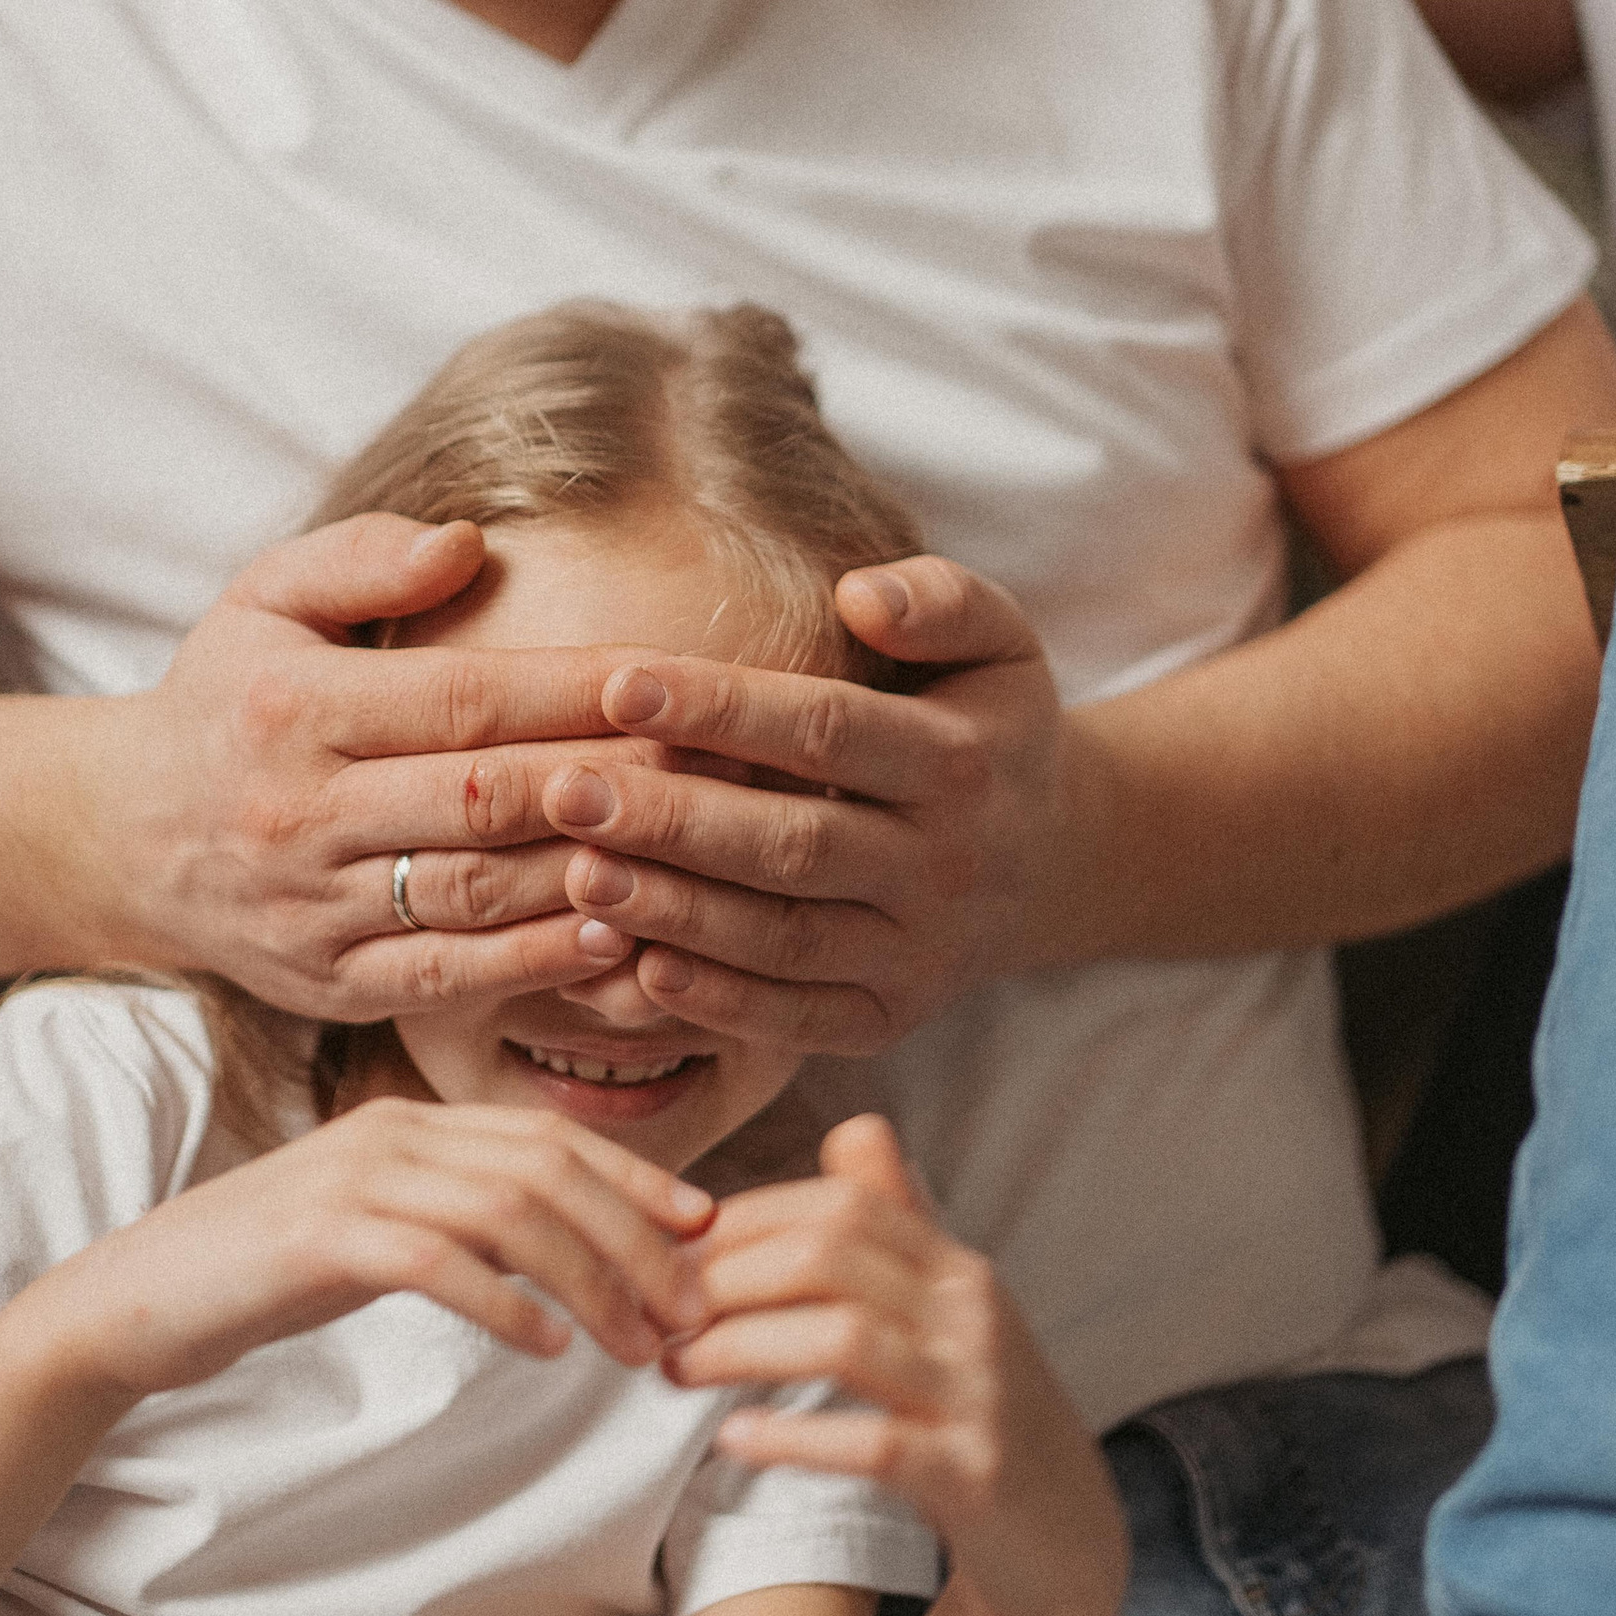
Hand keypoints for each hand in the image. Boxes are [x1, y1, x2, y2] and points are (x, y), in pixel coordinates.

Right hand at [43, 1095, 719, 1405]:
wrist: (131, 1302)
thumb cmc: (263, 1275)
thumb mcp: (377, 1233)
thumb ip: (459, 1225)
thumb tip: (561, 1258)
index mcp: (413, 1122)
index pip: (555, 1135)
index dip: (643, 1180)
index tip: (708, 1236)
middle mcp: (393, 1132)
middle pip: (550, 1167)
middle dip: (636, 1238)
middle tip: (691, 1312)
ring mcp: (354, 1178)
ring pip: (510, 1210)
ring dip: (591, 1279)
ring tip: (637, 1344)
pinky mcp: (318, 1237)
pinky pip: (436, 1259)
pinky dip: (503, 1301)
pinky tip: (547, 1347)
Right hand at [87, 512, 659, 1020]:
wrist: (123, 837)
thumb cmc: (229, 700)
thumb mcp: (264, 599)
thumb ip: (362, 556)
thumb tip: (469, 542)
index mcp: (293, 707)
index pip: (463, 697)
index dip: (577, 690)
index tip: (675, 678)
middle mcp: (298, 813)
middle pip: (484, 797)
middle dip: (610, 780)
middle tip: (722, 767)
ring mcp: (313, 909)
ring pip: (476, 893)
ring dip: (590, 873)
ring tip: (695, 853)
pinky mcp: (329, 984)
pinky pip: (449, 976)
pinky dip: (538, 961)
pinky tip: (619, 934)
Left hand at [526, 555, 1064, 1055]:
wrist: (1053, 861)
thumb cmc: (986, 725)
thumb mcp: (1000, 642)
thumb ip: (940, 600)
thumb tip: (858, 596)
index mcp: (962, 764)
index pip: (826, 731)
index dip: (722, 708)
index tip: (619, 683)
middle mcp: (949, 868)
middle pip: (795, 845)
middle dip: (674, 819)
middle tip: (563, 791)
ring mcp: (921, 954)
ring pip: (787, 941)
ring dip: (678, 914)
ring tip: (576, 874)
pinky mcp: (890, 1019)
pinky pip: (799, 1020)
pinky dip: (720, 1004)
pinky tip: (637, 968)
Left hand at [667, 1117, 1126, 1615]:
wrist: (1063, 1537)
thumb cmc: (978, 1411)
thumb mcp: (949, 1308)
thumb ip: (899, 1222)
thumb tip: (851, 1129)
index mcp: (956, 1266)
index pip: (842, 1203)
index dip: (746, 1218)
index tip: (675, 1253)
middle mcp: (972, 1314)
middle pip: (832, 1255)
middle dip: (728, 1277)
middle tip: (661, 1314)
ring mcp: (977, 1395)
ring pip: (844, 1340)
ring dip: (740, 1349)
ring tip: (675, 1369)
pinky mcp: (973, 1475)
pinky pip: (875, 1445)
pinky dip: (796, 1438)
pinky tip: (733, 1439)